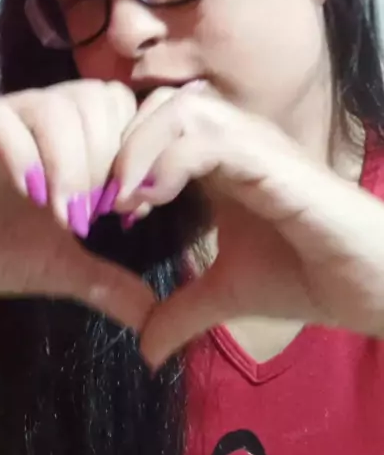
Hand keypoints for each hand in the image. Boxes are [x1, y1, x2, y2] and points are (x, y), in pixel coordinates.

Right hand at [0, 80, 153, 328]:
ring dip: (71, 163)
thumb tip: (155, 314)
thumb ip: (106, 282)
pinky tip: (29, 196)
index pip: (119, 107)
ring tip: (64, 214)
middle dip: (106, 159)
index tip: (129, 209)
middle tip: (95, 213)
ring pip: (53, 105)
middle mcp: (36, 116)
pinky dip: (24, 157)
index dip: (134, 153)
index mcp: (66, 137)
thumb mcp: (55, 266)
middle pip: (95, 98)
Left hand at [112, 83, 383, 366]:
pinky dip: (168, 161)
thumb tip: (144, 349)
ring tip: (122, 199)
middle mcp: (233, 141)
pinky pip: (207, 137)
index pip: (153, 125)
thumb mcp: (227, 295)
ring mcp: (253, 143)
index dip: (118, 156)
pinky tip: (152, 199)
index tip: (98, 206)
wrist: (366, 285)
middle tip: (100, 198)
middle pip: (157, 104)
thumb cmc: (306, 276)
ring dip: (138, 149)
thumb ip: (182, 311)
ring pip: (178, 109)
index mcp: (218, 161)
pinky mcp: (271, 159)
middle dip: (118, 145)